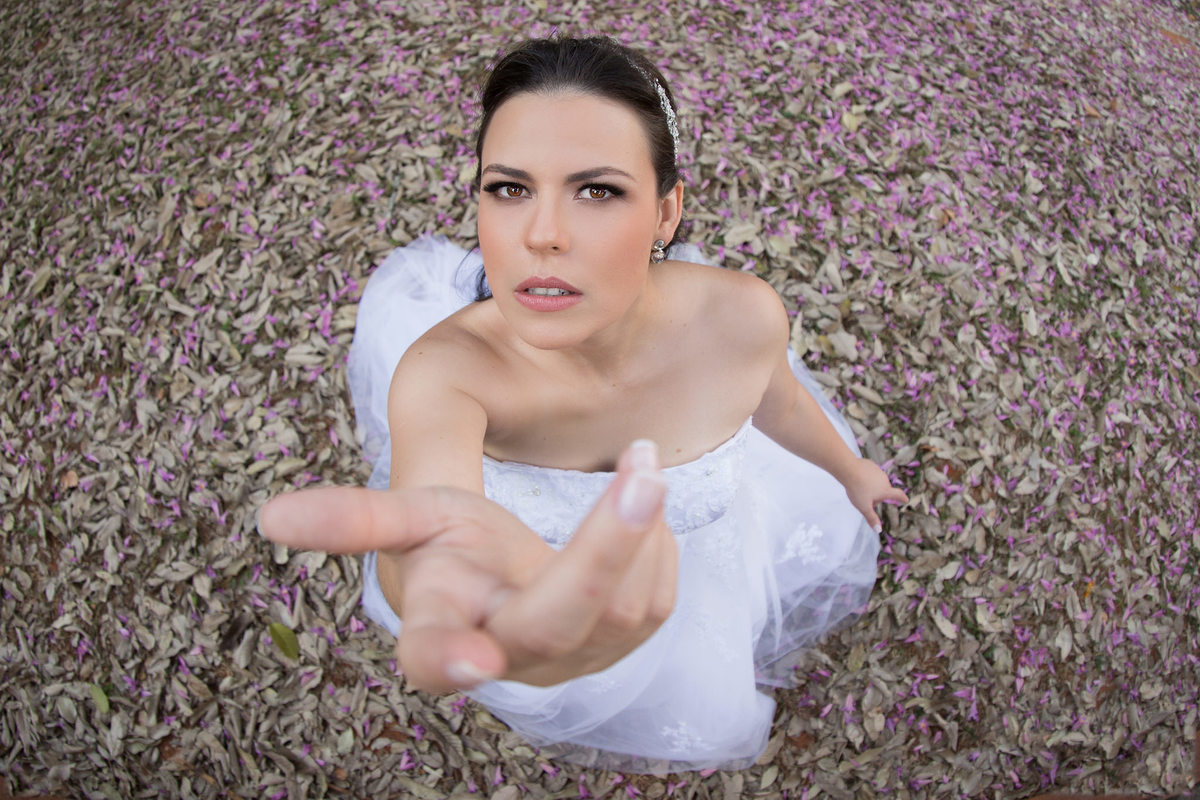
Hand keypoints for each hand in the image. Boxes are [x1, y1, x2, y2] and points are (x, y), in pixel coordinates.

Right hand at [256, 441, 677, 691]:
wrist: (502, 577)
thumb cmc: (450, 543)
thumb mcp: (410, 515)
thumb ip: (353, 518)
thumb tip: (272, 518)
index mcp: (440, 622)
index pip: (431, 655)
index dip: (447, 658)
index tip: (471, 661)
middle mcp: (505, 656)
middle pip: (559, 619)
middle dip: (605, 543)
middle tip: (643, 462)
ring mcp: (567, 664)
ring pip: (625, 604)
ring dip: (636, 523)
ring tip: (631, 469)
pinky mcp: (617, 653)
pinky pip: (657, 597)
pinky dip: (652, 543)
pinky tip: (628, 520)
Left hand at [842, 457, 907, 532]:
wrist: (849, 469)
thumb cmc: (858, 490)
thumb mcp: (864, 507)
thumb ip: (871, 518)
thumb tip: (878, 531)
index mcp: (885, 490)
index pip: (898, 494)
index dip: (902, 498)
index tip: (906, 499)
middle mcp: (885, 480)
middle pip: (883, 490)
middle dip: (877, 495)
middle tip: (865, 498)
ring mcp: (878, 471)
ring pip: (876, 482)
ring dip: (871, 486)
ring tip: (859, 488)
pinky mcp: (871, 465)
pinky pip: (870, 473)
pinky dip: (866, 477)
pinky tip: (857, 477)